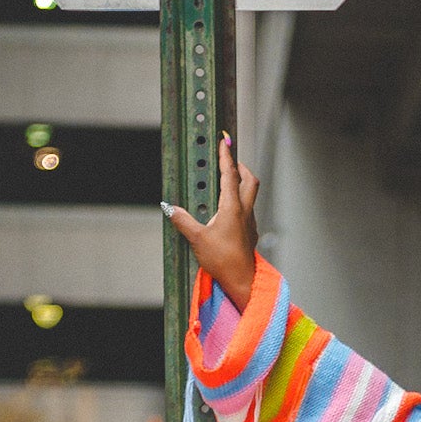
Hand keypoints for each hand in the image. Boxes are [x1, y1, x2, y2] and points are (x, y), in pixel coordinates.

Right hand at [162, 133, 259, 313]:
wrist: (242, 281)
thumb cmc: (222, 261)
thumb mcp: (197, 239)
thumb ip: (183, 221)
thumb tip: (170, 208)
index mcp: (232, 207)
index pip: (229, 174)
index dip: (226, 155)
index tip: (224, 140)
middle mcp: (244, 211)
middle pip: (249, 179)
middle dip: (240, 166)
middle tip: (229, 160)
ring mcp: (250, 222)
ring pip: (250, 194)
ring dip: (241, 183)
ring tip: (228, 181)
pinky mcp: (250, 233)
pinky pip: (247, 210)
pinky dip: (240, 201)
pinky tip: (228, 210)